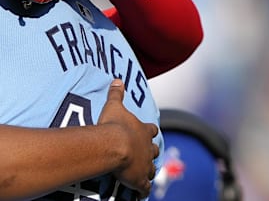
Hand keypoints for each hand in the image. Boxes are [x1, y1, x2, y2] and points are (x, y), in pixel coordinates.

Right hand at [97, 79, 158, 197]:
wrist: (115, 145)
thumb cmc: (114, 125)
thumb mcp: (114, 106)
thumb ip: (116, 93)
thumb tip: (117, 79)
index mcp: (144, 131)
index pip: (150, 130)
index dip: (149, 131)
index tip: (148, 132)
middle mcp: (148, 148)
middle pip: (154, 151)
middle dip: (151, 152)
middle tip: (146, 154)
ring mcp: (145, 165)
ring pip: (151, 169)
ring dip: (148, 171)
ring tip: (145, 174)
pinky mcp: (139, 179)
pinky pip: (144, 188)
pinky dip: (143, 191)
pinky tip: (141, 194)